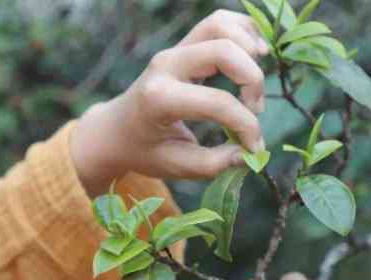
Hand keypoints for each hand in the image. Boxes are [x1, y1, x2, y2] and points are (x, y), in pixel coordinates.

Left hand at [71, 10, 268, 196]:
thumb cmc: (145, 151)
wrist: (116, 130)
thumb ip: (214, 163)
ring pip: (220, 25)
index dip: (247, 126)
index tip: (254, 147)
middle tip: (254, 108)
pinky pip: (218, 22)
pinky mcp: (183, 46)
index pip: (219, 103)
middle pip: (223, 51)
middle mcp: (166, 65)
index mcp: (160, 99)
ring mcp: (173, 50)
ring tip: (255, 81)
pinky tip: (255, 54)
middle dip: (252, 80)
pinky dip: (243, 31)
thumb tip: (249, 154)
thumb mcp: (177, 166)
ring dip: (249, 48)